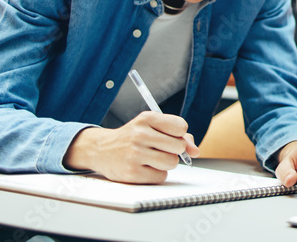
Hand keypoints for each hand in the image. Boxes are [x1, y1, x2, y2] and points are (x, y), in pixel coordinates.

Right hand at [63, 111, 199, 183]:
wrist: (101, 150)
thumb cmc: (133, 137)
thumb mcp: (152, 127)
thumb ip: (178, 135)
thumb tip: (195, 151)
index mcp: (146, 118)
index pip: (181, 127)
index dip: (179, 134)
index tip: (170, 136)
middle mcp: (140, 135)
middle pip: (179, 146)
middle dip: (175, 150)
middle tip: (161, 149)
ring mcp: (134, 154)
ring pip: (172, 163)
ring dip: (167, 163)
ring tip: (152, 158)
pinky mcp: (131, 173)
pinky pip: (161, 177)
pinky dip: (157, 174)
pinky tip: (145, 168)